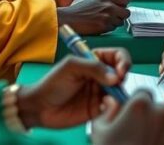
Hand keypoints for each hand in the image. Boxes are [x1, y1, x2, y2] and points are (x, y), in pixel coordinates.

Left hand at [16, 48, 131, 128]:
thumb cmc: (52, 83)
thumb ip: (93, 67)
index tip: (121, 70)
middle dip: (123, 77)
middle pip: (122, 73)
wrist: (40, 108)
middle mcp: (101, 75)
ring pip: (120, 90)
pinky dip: (113, 107)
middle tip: (117, 83)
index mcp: (95, 60)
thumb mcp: (71, 67)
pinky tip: (104, 107)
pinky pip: (113, 107)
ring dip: (119, 93)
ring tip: (108, 97)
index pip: (117, 56)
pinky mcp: (99, 109)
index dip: (123, 61)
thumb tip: (116, 77)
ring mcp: (101, 92)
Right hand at [57, 0, 130, 34]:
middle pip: (127, 12)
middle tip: (115, 17)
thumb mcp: (94, 0)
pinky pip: (113, 29)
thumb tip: (117, 6)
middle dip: (122, 16)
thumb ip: (106, 2)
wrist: (70, 18)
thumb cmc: (80, 10)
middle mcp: (109, 6)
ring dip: (115, 23)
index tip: (122, 7)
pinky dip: (108, 28)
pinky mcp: (105, 26)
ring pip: (120, 22)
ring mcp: (108, 17)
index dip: (125, 4)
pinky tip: (100, 26)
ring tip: (104, 22)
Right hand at [92, 91, 163, 144]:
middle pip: (158, 108)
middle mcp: (162, 111)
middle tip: (141, 134)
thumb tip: (112, 100)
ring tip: (152, 144)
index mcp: (141, 104)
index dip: (138, 104)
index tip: (135, 115)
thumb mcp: (100, 131)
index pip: (143, 93)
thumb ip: (108, 110)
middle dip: (152, 118)